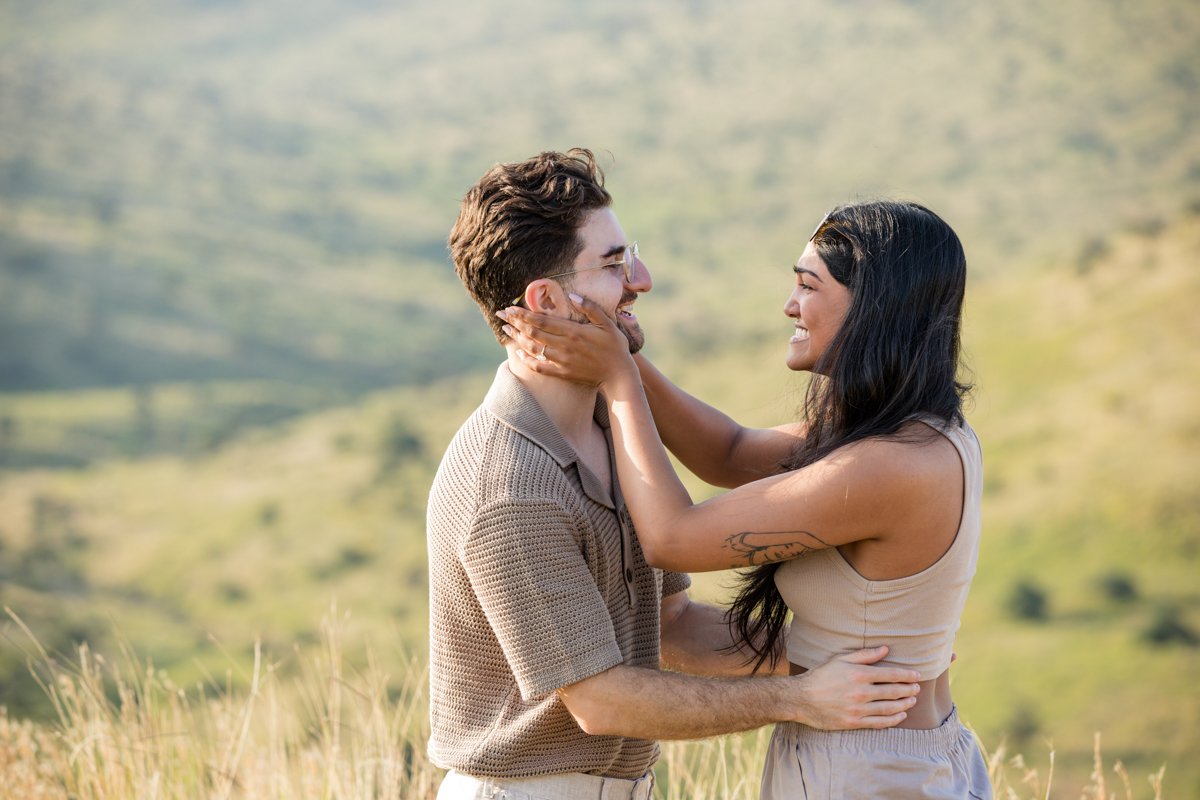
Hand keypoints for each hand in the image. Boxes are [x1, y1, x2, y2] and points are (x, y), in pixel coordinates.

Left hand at [498, 295, 638, 390]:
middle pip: (533, 332)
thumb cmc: (616, 348)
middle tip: (501, 314)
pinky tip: (518, 353)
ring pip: (533, 348)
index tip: (510, 308)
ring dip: (517, 338)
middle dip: (515, 322)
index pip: (542, 320)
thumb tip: (573, 297)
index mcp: (573, 331)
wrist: (619, 376)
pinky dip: (527, 360)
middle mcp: (564, 346)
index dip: (524, 314)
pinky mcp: (562, 373)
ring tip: (506, 329)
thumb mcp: (608, 324)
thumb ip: (591, 309)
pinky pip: (539, 367)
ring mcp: (562, 361)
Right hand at [791, 646, 919, 729]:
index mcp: (859, 674)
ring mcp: (858, 709)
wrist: (801, 698)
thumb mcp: (840, 659)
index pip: (891, 674)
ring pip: (889, 708)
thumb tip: (885, 649)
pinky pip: (879, 723)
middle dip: (909, 689)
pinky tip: (901, 716)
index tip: (916, 675)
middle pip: (893, 692)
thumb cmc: (820, 676)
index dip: (907, 675)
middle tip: (917, 688)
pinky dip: (893, 720)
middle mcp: (861, 692)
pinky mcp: (854, 722)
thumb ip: (864, 655)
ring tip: (912, 701)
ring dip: (904, 705)